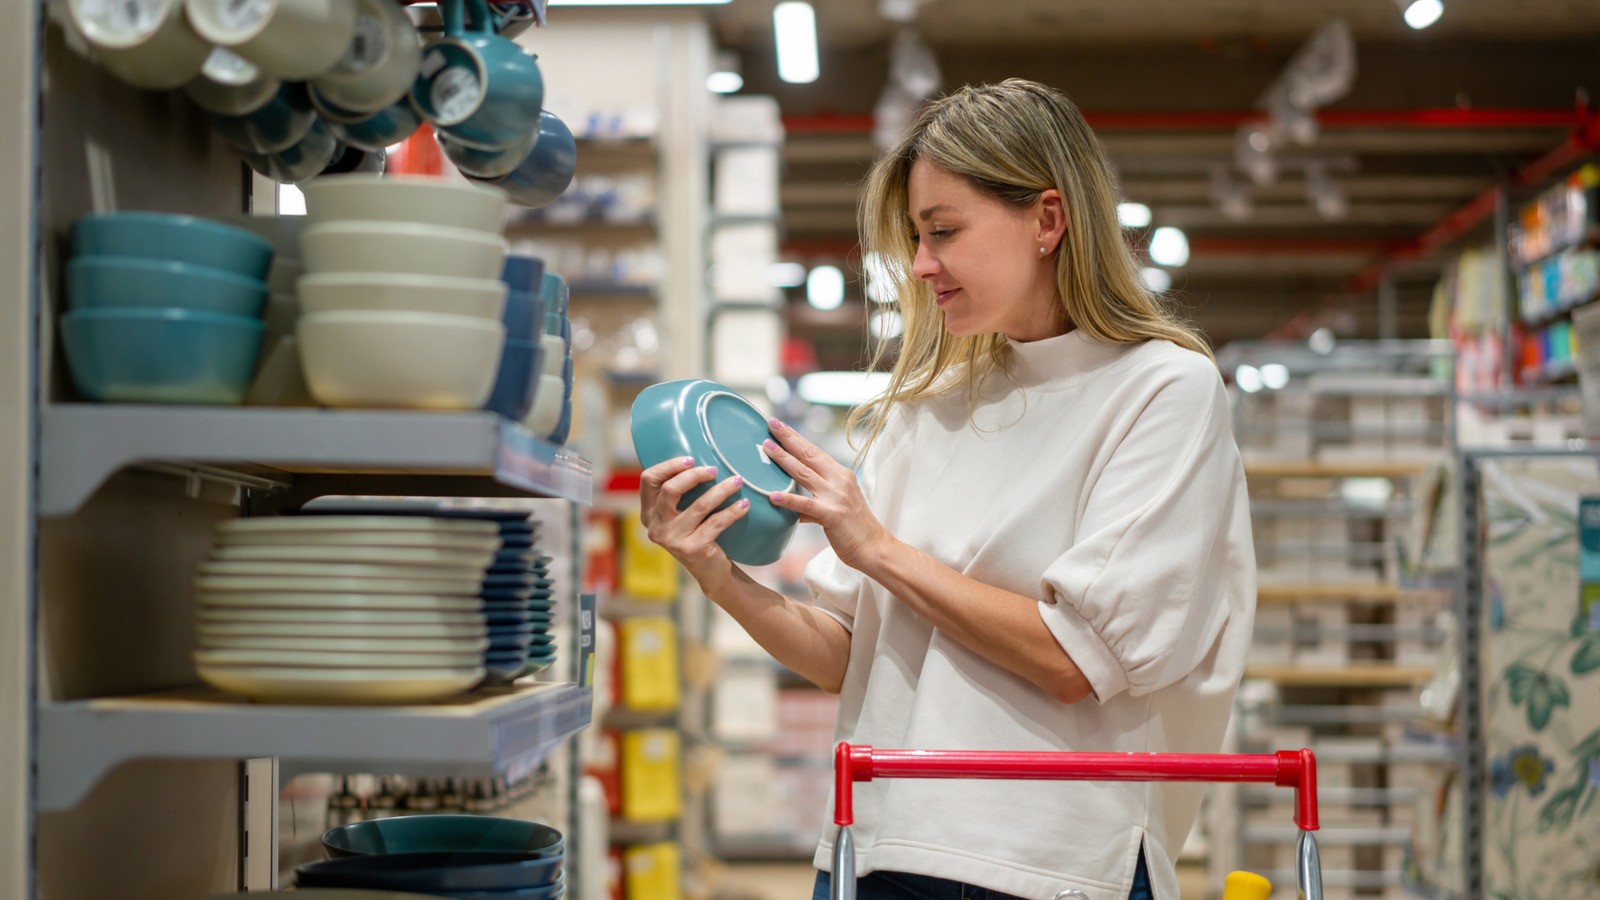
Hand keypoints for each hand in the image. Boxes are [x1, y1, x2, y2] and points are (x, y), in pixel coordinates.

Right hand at [638, 456, 749, 585]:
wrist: (711, 572)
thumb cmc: (697, 533)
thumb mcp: (680, 514)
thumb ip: (678, 493)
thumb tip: (695, 459)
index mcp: (648, 513)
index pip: (648, 480)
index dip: (668, 466)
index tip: (691, 460)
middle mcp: (655, 527)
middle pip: (670, 490)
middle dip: (694, 475)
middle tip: (715, 469)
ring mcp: (673, 540)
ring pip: (699, 505)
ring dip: (722, 490)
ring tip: (738, 481)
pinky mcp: (693, 549)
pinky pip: (717, 522)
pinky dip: (733, 511)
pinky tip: (744, 504)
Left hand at [762, 419, 891, 570]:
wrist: (874, 547)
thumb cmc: (853, 528)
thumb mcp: (836, 504)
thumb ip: (815, 496)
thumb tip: (789, 497)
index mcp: (841, 475)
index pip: (815, 451)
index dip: (796, 437)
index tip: (780, 424)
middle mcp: (839, 480)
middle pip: (809, 455)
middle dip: (788, 438)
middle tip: (771, 423)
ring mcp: (836, 497)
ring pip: (804, 474)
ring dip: (783, 459)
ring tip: (766, 448)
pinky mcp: (832, 515)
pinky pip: (805, 505)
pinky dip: (789, 500)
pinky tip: (773, 496)